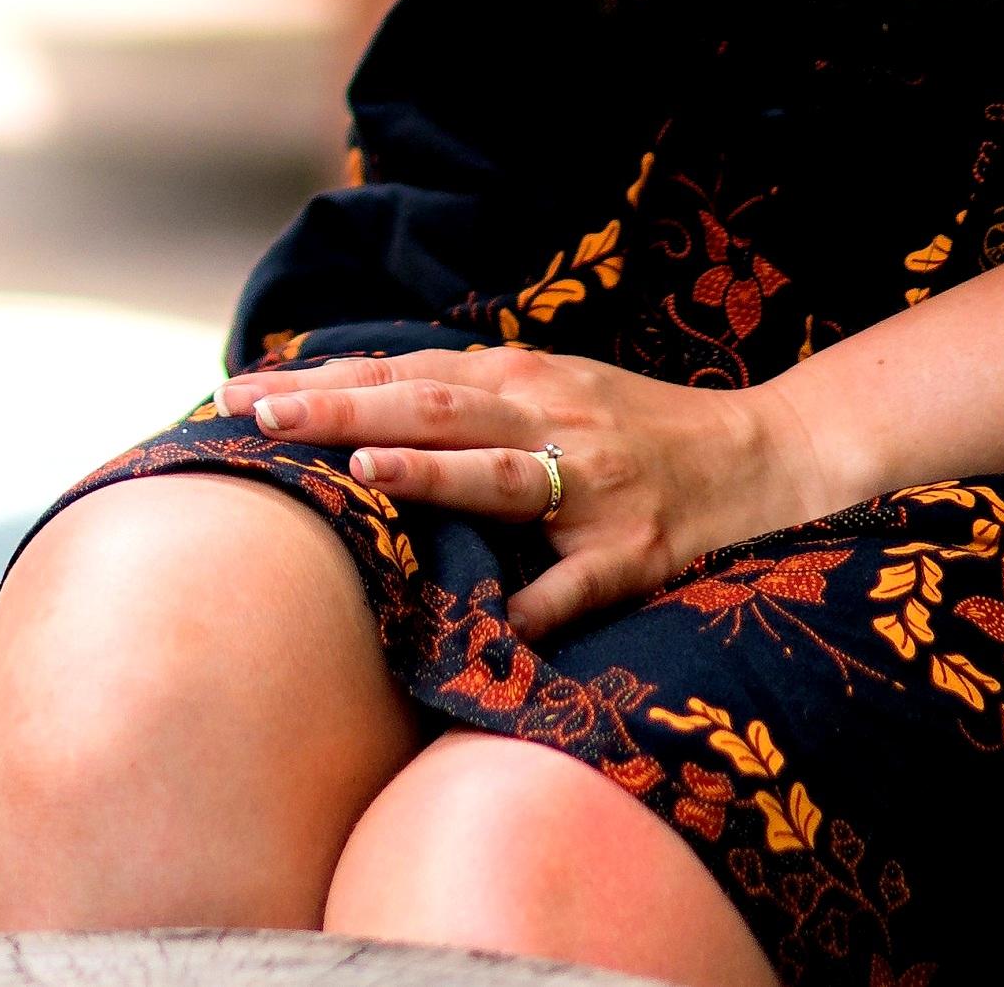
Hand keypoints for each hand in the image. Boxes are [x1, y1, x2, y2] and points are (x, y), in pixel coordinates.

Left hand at [214, 340, 870, 645]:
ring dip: (431, 473)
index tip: (239, 389)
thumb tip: (350, 398)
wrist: (763, 460)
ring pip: (501, 474)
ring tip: (360, 471)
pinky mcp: (633, 556)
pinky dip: (534, 607)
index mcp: (522, 379)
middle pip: (431, 408)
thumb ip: (465, 394)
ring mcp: (593, 489)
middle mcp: (551, 421)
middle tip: (261, 413)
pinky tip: (491, 629)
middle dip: (342, 410)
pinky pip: (575, 589)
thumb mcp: (551, 388)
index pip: (402, 374)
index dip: (320, 379)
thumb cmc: (635, 430)